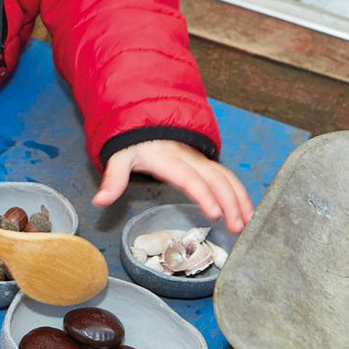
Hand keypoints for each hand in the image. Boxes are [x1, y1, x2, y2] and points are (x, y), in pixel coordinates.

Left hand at [93, 139, 253, 234]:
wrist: (145, 121)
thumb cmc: (134, 143)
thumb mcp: (119, 158)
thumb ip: (113, 179)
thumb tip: (99, 201)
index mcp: (168, 158)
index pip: (189, 178)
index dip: (203, 195)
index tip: (215, 214)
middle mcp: (189, 158)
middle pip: (214, 179)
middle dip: (229, 202)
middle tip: (237, 228)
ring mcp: (200, 160)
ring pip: (226, 177)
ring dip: (240, 199)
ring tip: (249, 224)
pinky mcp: (206, 163)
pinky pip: (227, 177)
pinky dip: (240, 193)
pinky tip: (248, 212)